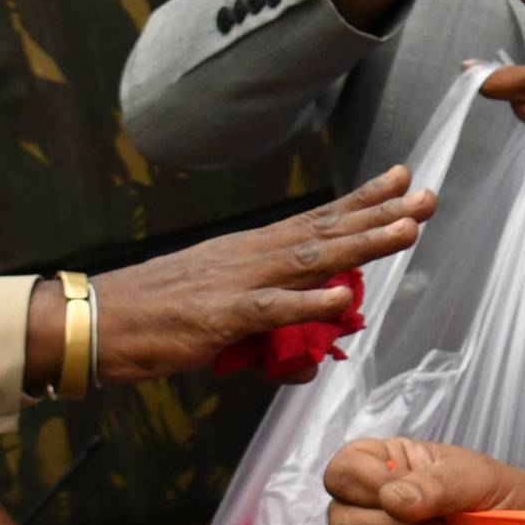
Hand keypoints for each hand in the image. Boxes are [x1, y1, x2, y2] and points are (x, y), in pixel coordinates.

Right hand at [76, 168, 427, 387]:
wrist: (98, 321)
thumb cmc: (159, 316)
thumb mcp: (227, 316)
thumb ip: (275, 325)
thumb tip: (317, 345)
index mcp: (253, 250)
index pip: (318, 218)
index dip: (363, 200)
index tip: (402, 179)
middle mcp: (252, 255)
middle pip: (327, 229)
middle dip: (381, 213)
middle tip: (426, 195)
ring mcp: (239, 281)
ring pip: (312, 258)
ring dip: (362, 244)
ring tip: (406, 230)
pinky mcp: (222, 316)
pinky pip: (273, 309)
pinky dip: (309, 303)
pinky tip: (344, 297)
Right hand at [325, 435, 524, 524]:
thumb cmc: (495, 493)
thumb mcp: (475, 476)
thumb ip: (435, 484)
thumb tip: (390, 501)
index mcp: (381, 464)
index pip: (341, 471)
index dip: (369, 486)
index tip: (417, 492)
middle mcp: (365, 503)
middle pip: (340, 522)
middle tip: (441, 523)